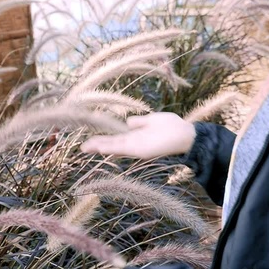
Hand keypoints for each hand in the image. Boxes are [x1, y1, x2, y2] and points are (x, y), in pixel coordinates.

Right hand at [80, 112, 195, 158]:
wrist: (186, 135)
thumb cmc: (172, 127)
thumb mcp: (152, 119)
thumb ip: (138, 122)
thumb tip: (128, 122)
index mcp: (136, 136)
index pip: (115, 138)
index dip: (103, 139)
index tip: (90, 139)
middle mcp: (134, 143)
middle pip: (112, 144)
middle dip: (97, 145)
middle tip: (82, 147)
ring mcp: (135, 147)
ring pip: (113, 147)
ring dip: (100, 147)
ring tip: (85, 147)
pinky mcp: (139, 149)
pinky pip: (121, 148)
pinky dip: (109, 148)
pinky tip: (98, 147)